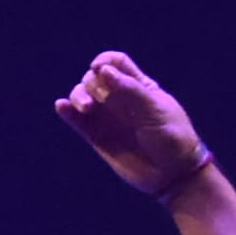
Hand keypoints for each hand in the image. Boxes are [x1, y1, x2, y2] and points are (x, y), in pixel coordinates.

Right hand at [53, 48, 207, 191]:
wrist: (173, 174)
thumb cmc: (171, 137)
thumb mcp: (155, 109)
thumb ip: (129, 89)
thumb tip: (102, 70)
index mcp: (139, 85)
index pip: (116, 62)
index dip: (105, 61)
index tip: (100, 69)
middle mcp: (120, 98)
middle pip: (95, 77)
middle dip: (92, 82)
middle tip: (100, 98)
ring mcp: (107, 117)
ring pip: (83, 95)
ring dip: (78, 95)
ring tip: (85, 107)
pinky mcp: (97, 136)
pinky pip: (77, 120)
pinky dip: (67, 111)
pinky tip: (61, 107)